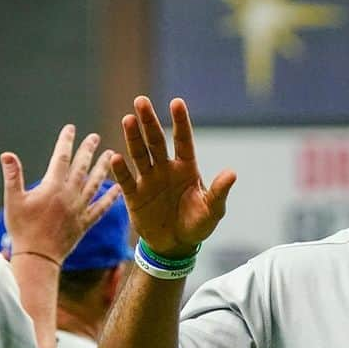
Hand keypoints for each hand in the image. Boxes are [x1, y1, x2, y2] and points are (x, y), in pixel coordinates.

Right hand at [1, 125, 118, 264]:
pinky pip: (102, 208)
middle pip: (82, 168)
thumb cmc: (22, 229)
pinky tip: (119, 189)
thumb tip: (7, 154)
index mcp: (53, 187)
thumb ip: (13, 176)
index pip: (61, 158)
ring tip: (111, 154)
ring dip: (104, 168)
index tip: (71, 128)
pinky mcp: (86, 223)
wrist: (38, 258)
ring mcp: (80, 209)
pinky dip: (111, 198)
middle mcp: (70, 196)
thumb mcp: (13, 201)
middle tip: (95, 137)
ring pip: (96, 184)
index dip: (66, 142)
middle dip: (88, 150)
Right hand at [110, 96, 235, 256]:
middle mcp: (165, 169)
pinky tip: (116, 158)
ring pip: (139, 154)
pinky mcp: (135, 196)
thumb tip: (232, 173)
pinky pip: (127, 181)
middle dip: (149, 121)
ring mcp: (148, 180)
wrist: (176, 246)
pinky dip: (120, 170)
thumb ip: (219, 192)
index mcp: (186, 168)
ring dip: (133, 138)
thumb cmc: (197, 225)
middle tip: (141, 101)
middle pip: (155, 141)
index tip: (176, 102)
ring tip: (128, 119)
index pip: (182, 141)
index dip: (180, 122)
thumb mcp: (212, 210)